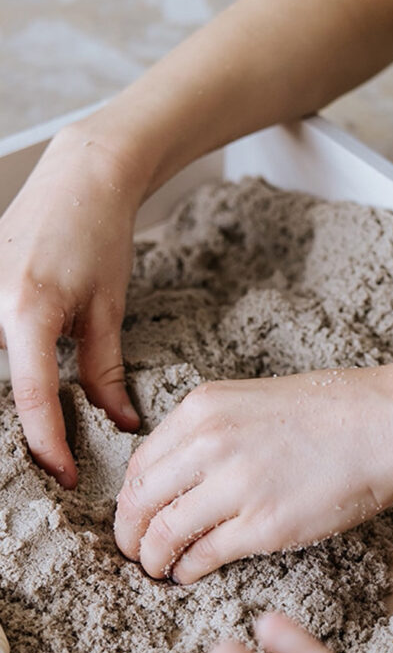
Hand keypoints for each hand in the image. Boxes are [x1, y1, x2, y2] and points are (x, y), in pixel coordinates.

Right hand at [0, 124, 142, 486]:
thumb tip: (120, 422)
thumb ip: (106, 372)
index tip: (64, 474)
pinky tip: (24, 387)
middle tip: (48, 463)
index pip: (33, 397)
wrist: (78, 178)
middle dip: (18, 429)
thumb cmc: (99, 238)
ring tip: (44, 431)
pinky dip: (5, 368)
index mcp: (26, 312)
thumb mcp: (108, 311)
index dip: (48, 443)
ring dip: (10, 397)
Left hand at [115, 365, 392, 582]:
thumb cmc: (337, 411)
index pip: (141, 462)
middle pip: (140, 500)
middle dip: (130, 533)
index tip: (138, 515)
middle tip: (136, 551)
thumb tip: (187, 473)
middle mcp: (210, 444)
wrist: (390, 423)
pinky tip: (190, 575)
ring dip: (153, 559)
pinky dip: (187, 571)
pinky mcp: (264, 526)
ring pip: (164, 533)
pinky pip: (203, 556)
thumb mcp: (257, 400)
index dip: (132, 498)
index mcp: (204, 409)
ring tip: (159, 570)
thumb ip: (215, 430)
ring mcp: (236, 486)